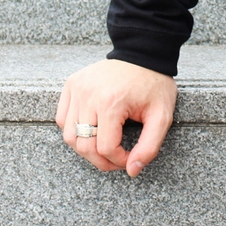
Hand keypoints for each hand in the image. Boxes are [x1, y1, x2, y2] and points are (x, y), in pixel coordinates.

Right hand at [55, 59, 177, 176]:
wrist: (144, 54)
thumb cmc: (155, 84)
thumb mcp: (162, 116)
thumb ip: (150, 146)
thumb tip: (132, 171)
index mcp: (112, 103)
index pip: (105, 148)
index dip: (118, 160)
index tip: (130, 158)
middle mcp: (89, 95)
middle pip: (84, 145)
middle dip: (101, 160)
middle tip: (117, 159)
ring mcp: (77, 88)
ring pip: (69, 136)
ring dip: (85, 147)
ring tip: (105, 145)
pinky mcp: (71, 84)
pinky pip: (62, 118)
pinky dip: (73, 130)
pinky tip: (93, 129)